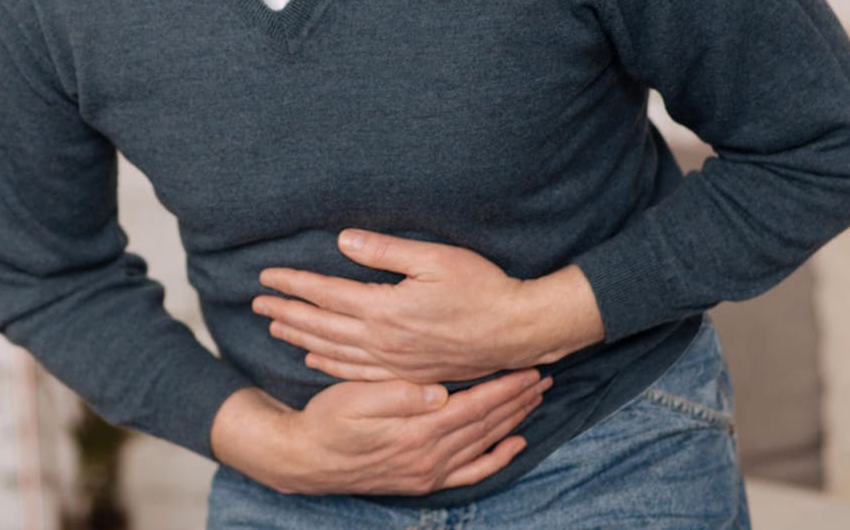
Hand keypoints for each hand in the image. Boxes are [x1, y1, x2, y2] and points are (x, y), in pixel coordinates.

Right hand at [209, 369, 550, 495]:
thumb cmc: (326, 421)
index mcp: (416, 430)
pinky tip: (514, 444)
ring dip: (513, 421)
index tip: (528, 367)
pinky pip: (471, 473)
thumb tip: (438, 390)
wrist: (307, 461)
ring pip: (484, 444)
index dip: (504, 387)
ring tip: (535, 400)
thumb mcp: (352, 398)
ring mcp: (429, 472)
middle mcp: (429, 456)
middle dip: (517, 400)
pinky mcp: (424, 481)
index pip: (473, 406)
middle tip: (543, 377)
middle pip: (487, 425)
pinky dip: (496, 458)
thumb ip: (397, 395)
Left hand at [254, 229, 605, 383]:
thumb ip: (384, 252)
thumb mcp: (434, 258)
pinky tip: (315, 361)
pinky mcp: (408, 374)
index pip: (325, 294)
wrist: (517, 331)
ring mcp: (394, 362)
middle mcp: (383, 340)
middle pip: (321, 325)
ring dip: (300, 339)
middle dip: (285, 313)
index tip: (266, 276)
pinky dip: (330, 366)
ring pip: (333, 351)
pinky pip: (357, 374)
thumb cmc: (481, 288)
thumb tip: (341, 241)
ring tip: (275, 329)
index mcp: (385, 308)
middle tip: (256, 304)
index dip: (293, 284)